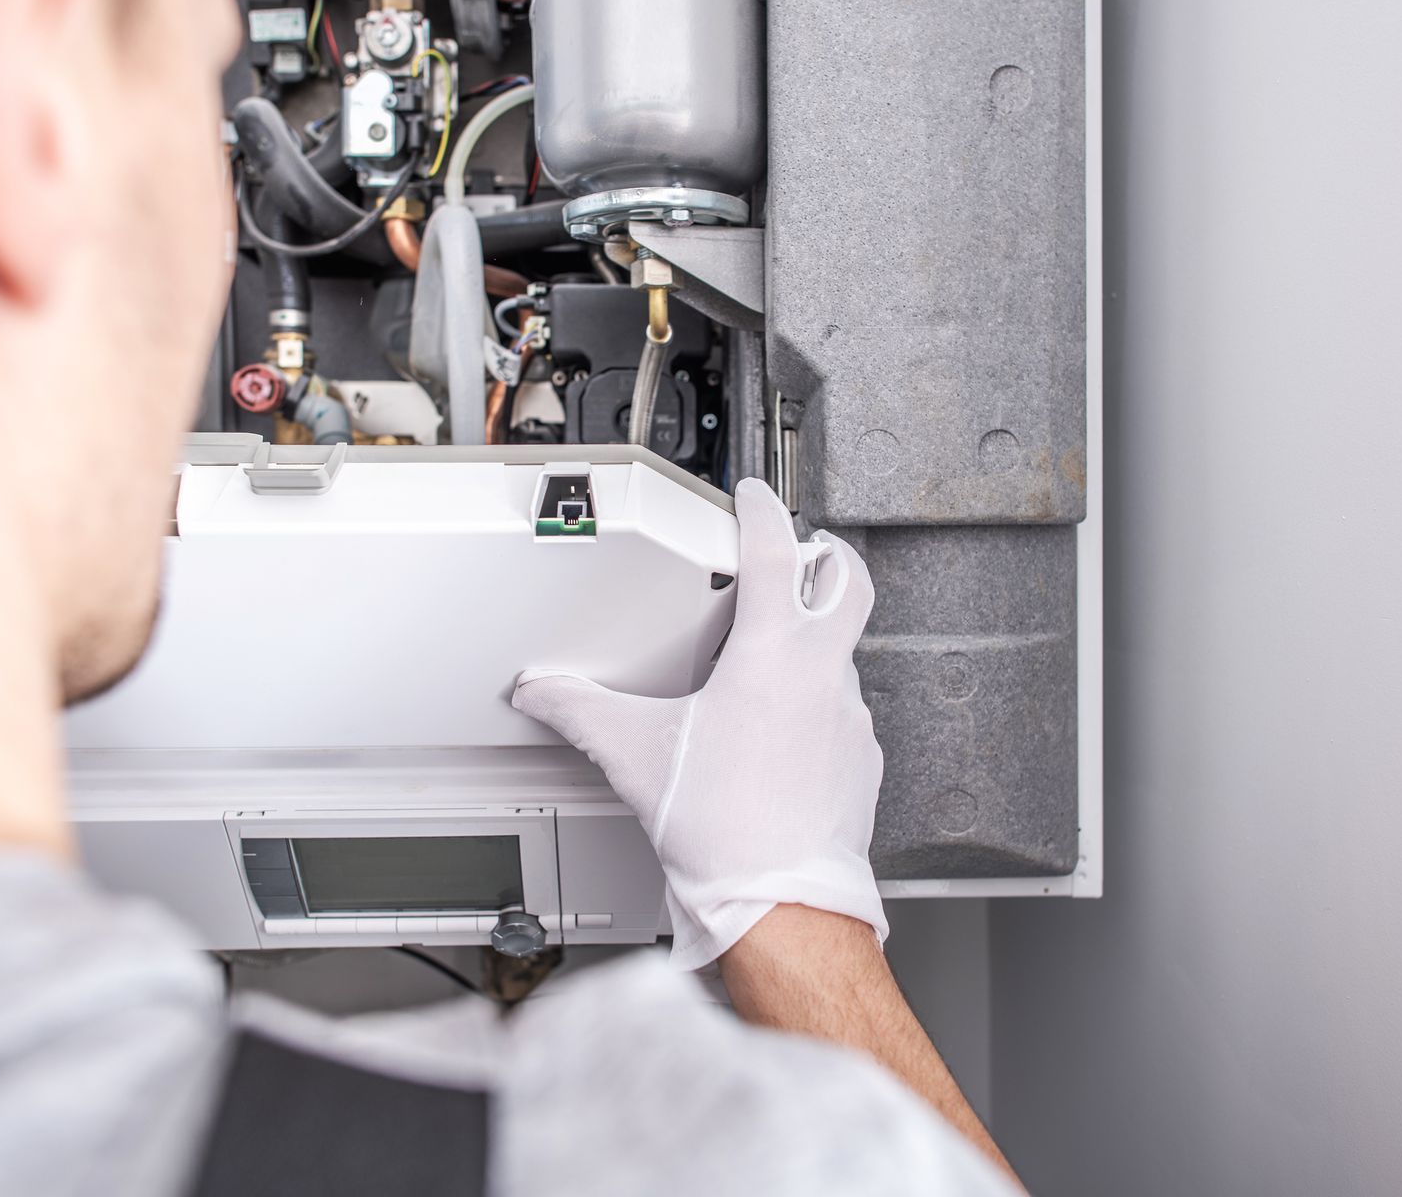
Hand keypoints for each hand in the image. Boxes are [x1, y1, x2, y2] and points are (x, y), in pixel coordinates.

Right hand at [512, 478, 886, 969]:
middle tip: (803, 550)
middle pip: (848, 582)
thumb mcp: (636, 756)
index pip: (778, 551)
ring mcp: (851, 717)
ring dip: (814, 640)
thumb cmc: (724, 832)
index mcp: (772, 655)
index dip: (764, 511)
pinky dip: (817, 702)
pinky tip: (782, 731)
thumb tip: (541, 692)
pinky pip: (844, 710)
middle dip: (828, 555)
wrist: (783, 904)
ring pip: (844, 651)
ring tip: (770, 657)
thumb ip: (580, 712)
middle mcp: (823, 675)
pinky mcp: (861, 759)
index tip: (756, 497)